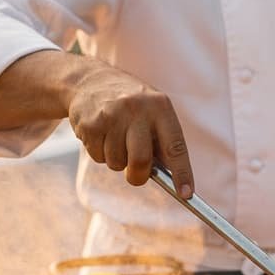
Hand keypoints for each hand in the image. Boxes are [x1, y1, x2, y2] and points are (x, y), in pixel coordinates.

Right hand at [66, 62, 194, 193]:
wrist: (88, 80)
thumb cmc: (131, 105)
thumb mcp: (152, 112)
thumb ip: (162, 141)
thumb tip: (172, 179)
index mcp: (160, 106)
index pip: (175, 146)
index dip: (182, 173)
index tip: (186, 194)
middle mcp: (137, 109)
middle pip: (141, 161)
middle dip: (138, 176)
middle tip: (136, 175)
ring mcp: (111, 115)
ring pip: (116, 163)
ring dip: (116, 161)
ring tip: (114, 138)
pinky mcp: (90, 124)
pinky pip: (98, 157)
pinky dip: (100, 153)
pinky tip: (100, 134)